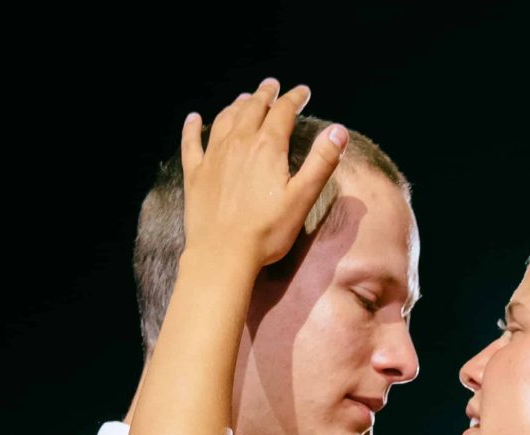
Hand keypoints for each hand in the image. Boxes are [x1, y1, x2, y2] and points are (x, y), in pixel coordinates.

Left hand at [178, 77, 345, 269]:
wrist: (222, 254)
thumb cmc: (266, 231)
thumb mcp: (302, 198)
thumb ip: (321, 162)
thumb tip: (338, 130)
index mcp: (267, 147)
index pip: (283, 111)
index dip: (294, 98)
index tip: (303, 92)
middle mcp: (238, 143)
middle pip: (252, 108)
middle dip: (265, 94)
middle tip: (272, 85)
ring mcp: (213, 156)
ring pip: (225, 119)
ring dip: (236, 105)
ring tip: (244, 98)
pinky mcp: (195, 174)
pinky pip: (191, 142)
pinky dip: (192, 127)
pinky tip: (193, 119)